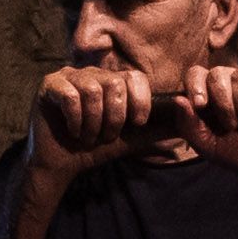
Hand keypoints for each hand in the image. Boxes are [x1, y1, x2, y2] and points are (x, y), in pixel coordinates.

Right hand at [29, 65, 153, 186]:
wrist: (62, 164)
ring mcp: (69, 76)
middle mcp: (91, 74)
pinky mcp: (49, 85)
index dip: (139, 100)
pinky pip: (71, 96)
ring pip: (93, 90)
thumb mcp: (132, 139)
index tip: (136, 123)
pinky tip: (74, 132)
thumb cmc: (96, 148)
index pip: (134, 77)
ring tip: (89, 137)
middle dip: (115, 117)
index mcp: (112, 81)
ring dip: (94, 123)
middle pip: (115, 83)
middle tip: (106, 135)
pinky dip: (77, 120)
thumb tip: (188, 126)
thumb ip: (157, 130)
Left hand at [172, 63, 237, 183]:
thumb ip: (188, 125)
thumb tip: (178, 99)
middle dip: (222, 102)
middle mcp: (233, 83)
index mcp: (212, 95)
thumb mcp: (207, 145)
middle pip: (218, 73)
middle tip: (231, 125)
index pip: (196, 74)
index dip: (195, 85)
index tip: (201, 105)